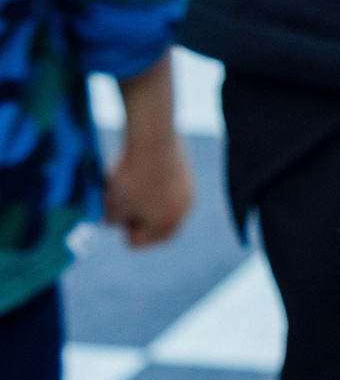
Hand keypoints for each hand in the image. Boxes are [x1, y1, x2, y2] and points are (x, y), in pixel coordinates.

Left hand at [102, 56, 193, 248]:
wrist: (152, 137)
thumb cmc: (129, 177)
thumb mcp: (110, 206)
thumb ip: (112, 221)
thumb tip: (117, 219)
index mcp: (166, 225)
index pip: (137, 242)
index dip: (121, 228)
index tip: (116, 208)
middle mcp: (183, 212)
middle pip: (152, 226)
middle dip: (135, 216)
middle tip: (121, 199)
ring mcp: (188, 191)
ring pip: (159, 205)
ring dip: (144, 199)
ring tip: (129, 181)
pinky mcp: (187, 173)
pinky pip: (166, 188)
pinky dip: (153, 184)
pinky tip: (141, 168)